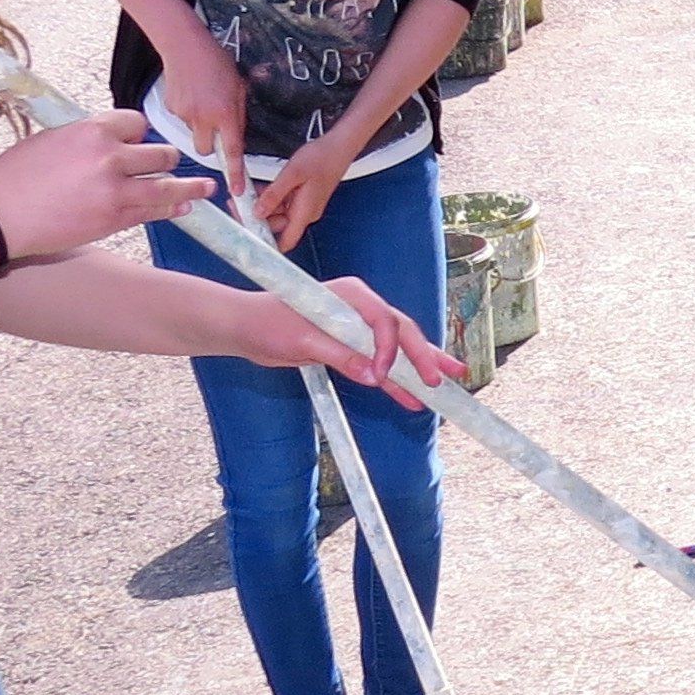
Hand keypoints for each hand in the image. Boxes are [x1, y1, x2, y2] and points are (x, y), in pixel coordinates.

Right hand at [0, 110, 202, 258]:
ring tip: (207, 189)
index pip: (136, 123)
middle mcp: (109, 156)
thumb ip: (85, 140)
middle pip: (159, 153)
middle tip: (171, 165)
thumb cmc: (14, 176)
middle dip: (165, 160)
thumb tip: (107, 143)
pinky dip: (173, 208)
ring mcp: (115, 189)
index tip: (139, 141)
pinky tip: (184, 207)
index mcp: (91, 129)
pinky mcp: (115, 218)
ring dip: (189, 187)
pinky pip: (154, 211)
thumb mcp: (50, 140)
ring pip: (166, 185)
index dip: (139, 134)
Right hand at [155, 37, 249, 197]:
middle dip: (210, 144)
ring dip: (199, 125)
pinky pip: (182, 120)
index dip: (235, 174)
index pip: (232, 151)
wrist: (184, 46)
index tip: (238, 191)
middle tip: (213, 127)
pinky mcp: (170, 110)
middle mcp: (204, 118)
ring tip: (202, 101)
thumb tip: (236, 133)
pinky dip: (187, 113)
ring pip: (193, 134)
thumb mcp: (239, 87)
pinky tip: (190, 95)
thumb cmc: (215, 62)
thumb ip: (239, 114)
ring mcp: (185, 115)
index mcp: (225, 113)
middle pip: (205, 150)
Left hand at [226, 276, 462, 403]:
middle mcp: (360, 307)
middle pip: (402, 332)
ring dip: (420, 368)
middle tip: (446, 378)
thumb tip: (375, 377)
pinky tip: (410, 399)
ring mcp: (358, 327)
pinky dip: (395, 381)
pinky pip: (380, 364)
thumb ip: (340, 355)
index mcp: (351, 295)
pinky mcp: (351, 346)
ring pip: (398, 349)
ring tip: (449, 383)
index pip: (384, 320)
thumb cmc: (267, 324)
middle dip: (426, 355)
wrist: (246, 327)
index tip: (384, 375)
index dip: (390, 349)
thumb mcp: (302, 340)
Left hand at [254, 128, 360, 249]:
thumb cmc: (322, 158)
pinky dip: (268, 198)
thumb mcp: (292, 174)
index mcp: (305, 212)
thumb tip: (258, 211)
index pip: (286, 241)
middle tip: (237, 207)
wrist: (339, 147)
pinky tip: (257, 190)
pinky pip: (281, 202)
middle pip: (277, 227)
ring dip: (260, 207)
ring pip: (277, 213)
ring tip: (243, 197)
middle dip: (256, 219)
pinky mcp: (302, 196)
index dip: (268, 245)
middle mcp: (305, 212)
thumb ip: (274, 194)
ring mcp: (304, 205)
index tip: (248, 237)